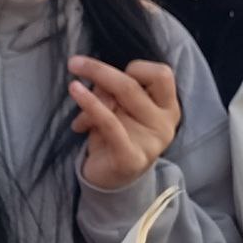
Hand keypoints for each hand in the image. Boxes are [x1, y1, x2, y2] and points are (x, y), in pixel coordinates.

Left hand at [68, 55, 180, 189]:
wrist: (112, 179)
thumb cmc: (116, 135)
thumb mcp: (120, 107)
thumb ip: (115, 91)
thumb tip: (97, 81)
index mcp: (168, 108)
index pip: (161, 74)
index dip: (136, 68)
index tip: (116, 75)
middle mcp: (165, 124)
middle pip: (132, 85)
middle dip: (99, 71)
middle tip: (74, 63)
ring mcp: (151, 142)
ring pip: (117, 100)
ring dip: (90, 97)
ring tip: (77, 106)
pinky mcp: (130, 157)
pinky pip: (109, 123)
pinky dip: (90, 104)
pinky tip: (76, 91)